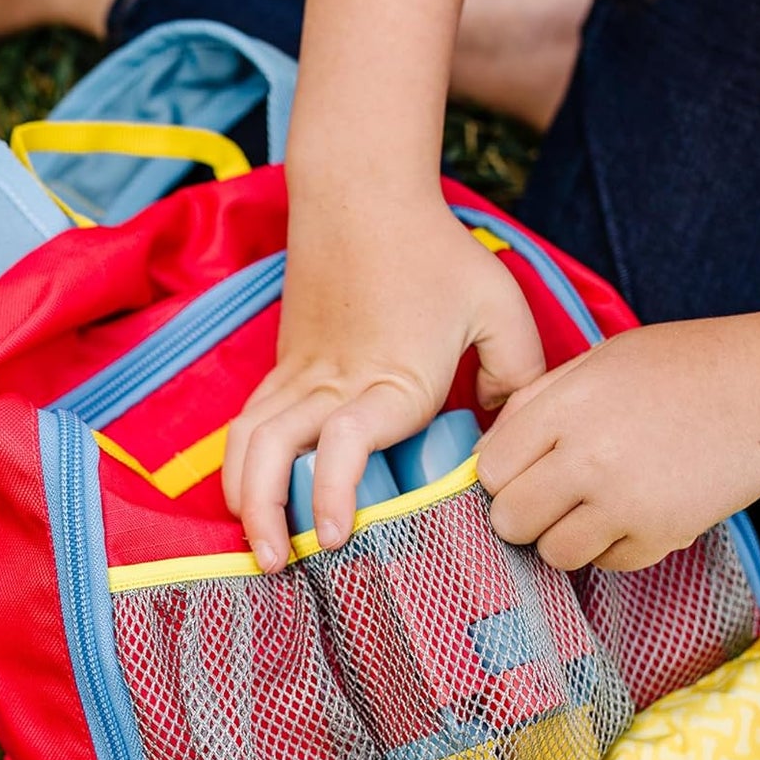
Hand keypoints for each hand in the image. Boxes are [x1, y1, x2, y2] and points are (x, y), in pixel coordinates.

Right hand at [222, 197, 544, 571]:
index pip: (343, 444)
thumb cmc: (435, 250)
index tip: (335, 535)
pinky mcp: (282, 367)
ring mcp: (297, 375)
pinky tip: (250, 498)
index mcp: (388, 379)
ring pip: (246, 442)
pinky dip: (240, 467)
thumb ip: (519, 372)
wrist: (363, 193)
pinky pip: (246, 424)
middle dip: (265, 516)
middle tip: (277, 565)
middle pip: (270, 453)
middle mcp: (331, 383)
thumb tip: (506, 427)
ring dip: (242, 497)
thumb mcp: (499, 305)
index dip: (331, 494)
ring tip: (257, 544)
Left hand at [474, 312, 759, 570]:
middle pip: (510, 521)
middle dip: (521, 513)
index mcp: (567, 408)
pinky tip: (633, 512)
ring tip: (590, 507)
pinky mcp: (661, 536)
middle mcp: (589, 459)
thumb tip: (487, 454)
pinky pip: (606, 564)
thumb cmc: (686, 367)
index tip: (520, 470)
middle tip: (547, 496)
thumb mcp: (600, 361)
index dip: (500, 475)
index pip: (491, 469)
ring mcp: (625, 503)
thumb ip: (537, 403)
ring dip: (563, 537)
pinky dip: (611, 547)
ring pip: (553, 553)